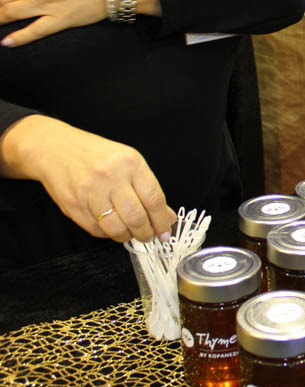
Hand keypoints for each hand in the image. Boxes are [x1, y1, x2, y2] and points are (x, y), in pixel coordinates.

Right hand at [0, 115, 175, 242]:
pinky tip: (112, 227)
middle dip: (146, 233)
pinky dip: (108, 233)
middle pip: (136, 217)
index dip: (161, 220)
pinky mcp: (73, 205)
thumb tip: (166, 216)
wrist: (56, 149)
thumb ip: (148, 189)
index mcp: (130, 163)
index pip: (153, 199)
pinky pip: (96, 229)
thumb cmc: (97, 155)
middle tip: (149, 236)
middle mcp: (110, 177)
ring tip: (130, 233)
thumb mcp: (129, 162)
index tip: (165, 232)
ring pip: (116, 228)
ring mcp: (90, 192)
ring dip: (127, 236)